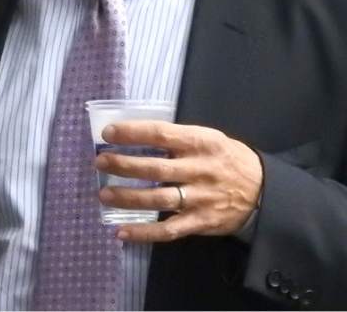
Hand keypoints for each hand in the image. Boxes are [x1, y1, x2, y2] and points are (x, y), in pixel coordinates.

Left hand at [94, 120, 262, 242]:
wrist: (264, 190)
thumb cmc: (226, 159)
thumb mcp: (208, 138)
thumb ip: (176, 138)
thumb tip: (131, 135)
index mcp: (200, 143)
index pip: (161, 133)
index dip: (132, 133)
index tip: (108, 133)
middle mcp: (200, 170)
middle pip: (156, 168)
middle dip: (124, 165)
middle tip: (100, 162)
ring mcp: (200, 198)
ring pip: (159, 199)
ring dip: (128, 198)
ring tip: (104, 194)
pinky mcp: (201, 222)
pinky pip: (169, 230)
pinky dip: (144, 232)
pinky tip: (121, 231)